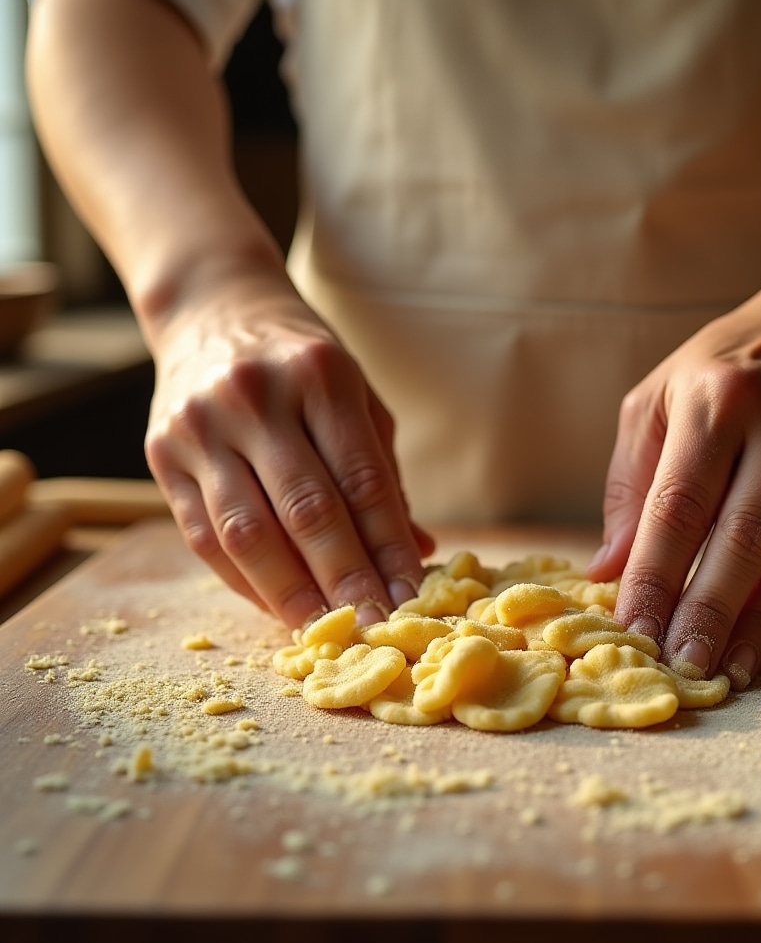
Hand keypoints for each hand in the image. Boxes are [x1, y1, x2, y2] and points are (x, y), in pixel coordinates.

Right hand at [144, 273, 432, 629]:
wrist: (212, 310)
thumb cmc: (303, 363)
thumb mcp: (357, 397)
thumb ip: (382, 474)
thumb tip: (415, 551)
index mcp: (321, 375)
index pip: (363, 480)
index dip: (388, 546)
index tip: (409, 596)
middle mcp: (257, 398)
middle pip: (308, 510)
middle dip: (345, 579)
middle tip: (374, 626)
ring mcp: (201, 426)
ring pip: (248, 533)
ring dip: (291, 594)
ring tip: (325, 632)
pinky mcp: (162, 454)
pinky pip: (204, 536)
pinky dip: (244, 582)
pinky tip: (278, 608)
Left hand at [587, 274, 760, 688]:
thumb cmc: (725, 367)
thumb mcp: (659, 400)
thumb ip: (630, 484)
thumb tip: (606, 569)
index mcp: (717, 401)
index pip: (678, 505)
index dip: (653, 573)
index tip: (631, 627)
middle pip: (741, 538)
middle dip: (706, 611)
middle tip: (679, 666)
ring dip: (756, 623)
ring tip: (723, 670)